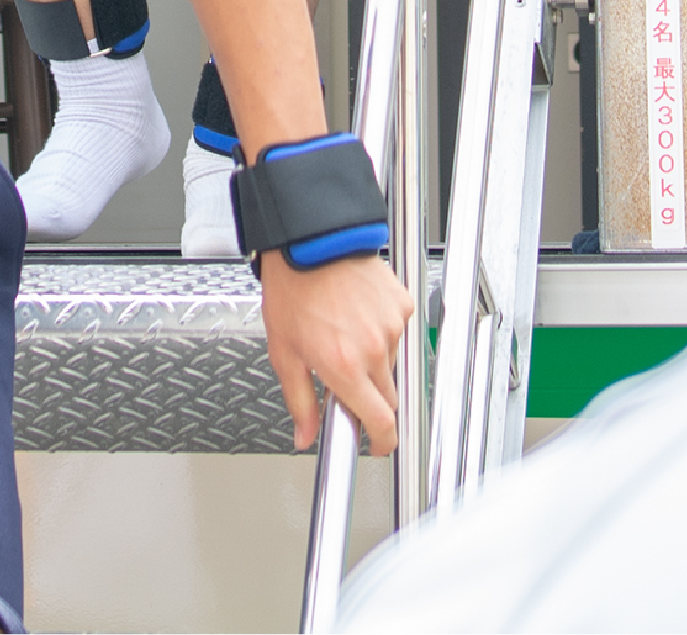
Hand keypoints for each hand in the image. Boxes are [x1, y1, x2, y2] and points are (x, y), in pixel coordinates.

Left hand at [258, 250, 410, 451]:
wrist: (311, 241)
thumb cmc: (293, 290)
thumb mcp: (284, 353)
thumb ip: (300, 401)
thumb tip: (305, 434)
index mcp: (345, 367)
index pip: (380, 421)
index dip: (381, 441)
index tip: (377, 444)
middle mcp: (374, 350)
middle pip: (387, 396)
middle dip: (370, 397)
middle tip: (344, 378)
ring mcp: (392, 326)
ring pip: (391, 363)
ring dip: (372, 361)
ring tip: (344, 334)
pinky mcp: (401, 304)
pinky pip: (396, 332)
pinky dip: (380, 331)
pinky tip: (357, 314)